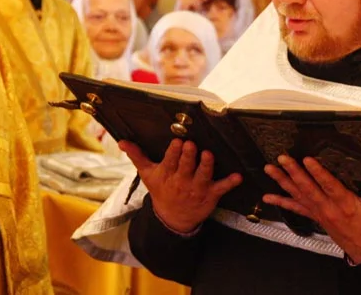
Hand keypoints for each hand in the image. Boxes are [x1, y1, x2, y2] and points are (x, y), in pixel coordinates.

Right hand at [120, 138, 241, 232]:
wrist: (172, 218)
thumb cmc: (161, 190)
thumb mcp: (147, 174)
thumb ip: (137, 156)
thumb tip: (122, 141)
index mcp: (167, 175)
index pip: (169, 161)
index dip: (173, 152)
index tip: (177, 141)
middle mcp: (182, 182)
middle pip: (186, 167)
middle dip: (188, 156)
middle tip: (191, 144)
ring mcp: (198, 188)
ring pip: (203, 175)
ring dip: (207, 165)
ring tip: (208, 155)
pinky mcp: (211, 194)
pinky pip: (222, 188)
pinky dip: (230, 183)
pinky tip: (238, 177)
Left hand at [262, 155, 360, 264]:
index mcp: (346, 206)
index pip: (330, 186)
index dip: (319, 173)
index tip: (308, 160)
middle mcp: (329, 209)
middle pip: (308, 188)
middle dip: (294, 172)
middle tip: (282, 159)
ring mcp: (321, 214)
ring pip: (298, 196)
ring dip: (283, 182)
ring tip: (269, 169)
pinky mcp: (318, 218)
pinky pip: (297, 209)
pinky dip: (282, 202)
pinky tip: (268, 197)